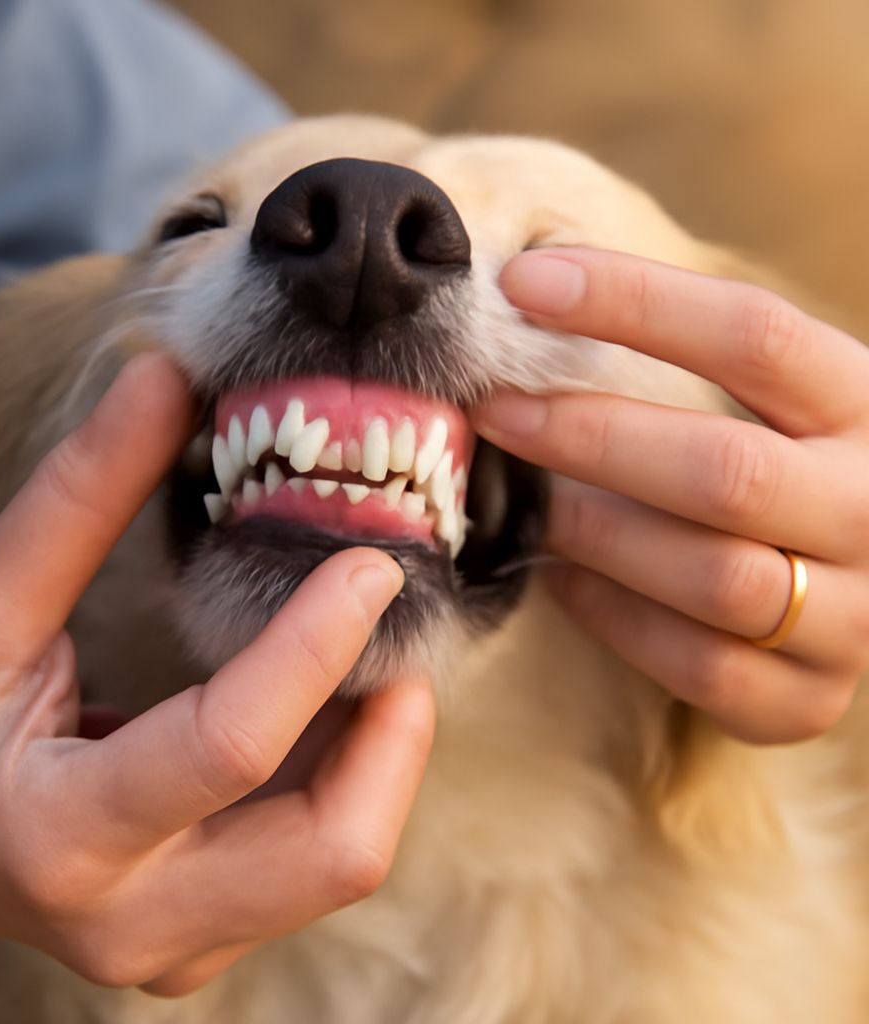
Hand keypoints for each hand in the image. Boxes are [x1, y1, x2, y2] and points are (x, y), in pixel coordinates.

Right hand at [0, 354, 434, 996]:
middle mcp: (134, 920)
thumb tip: (166, 377)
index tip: (374, 564)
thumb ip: (78, 493)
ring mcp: (173, 951)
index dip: (318, 642)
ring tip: (360, 653)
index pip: (234, 745)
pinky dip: (345, 779)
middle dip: (391, 729)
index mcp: (63, 834)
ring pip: (342, 861)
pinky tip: (320, 707)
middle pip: (334, 846)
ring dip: (380, 752)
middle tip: (390, 624)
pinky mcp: (196, 947)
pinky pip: (313, 866)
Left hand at [475, 248, 868, 744]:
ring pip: (710, 575)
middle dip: (590, 438)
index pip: (754, 335)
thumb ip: (680, 366)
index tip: (525, 284)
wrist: (852, 589)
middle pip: (724, 471)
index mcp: (864, 408)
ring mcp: (853, 615)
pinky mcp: (805, 698)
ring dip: (595, 534)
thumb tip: (531, 305)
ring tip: (523, 502)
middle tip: (495, 413)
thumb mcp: (763, 406)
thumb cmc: (774, 475)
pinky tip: (561, 578)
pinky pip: (697, 666)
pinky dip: (612, 617)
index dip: (634, 302)